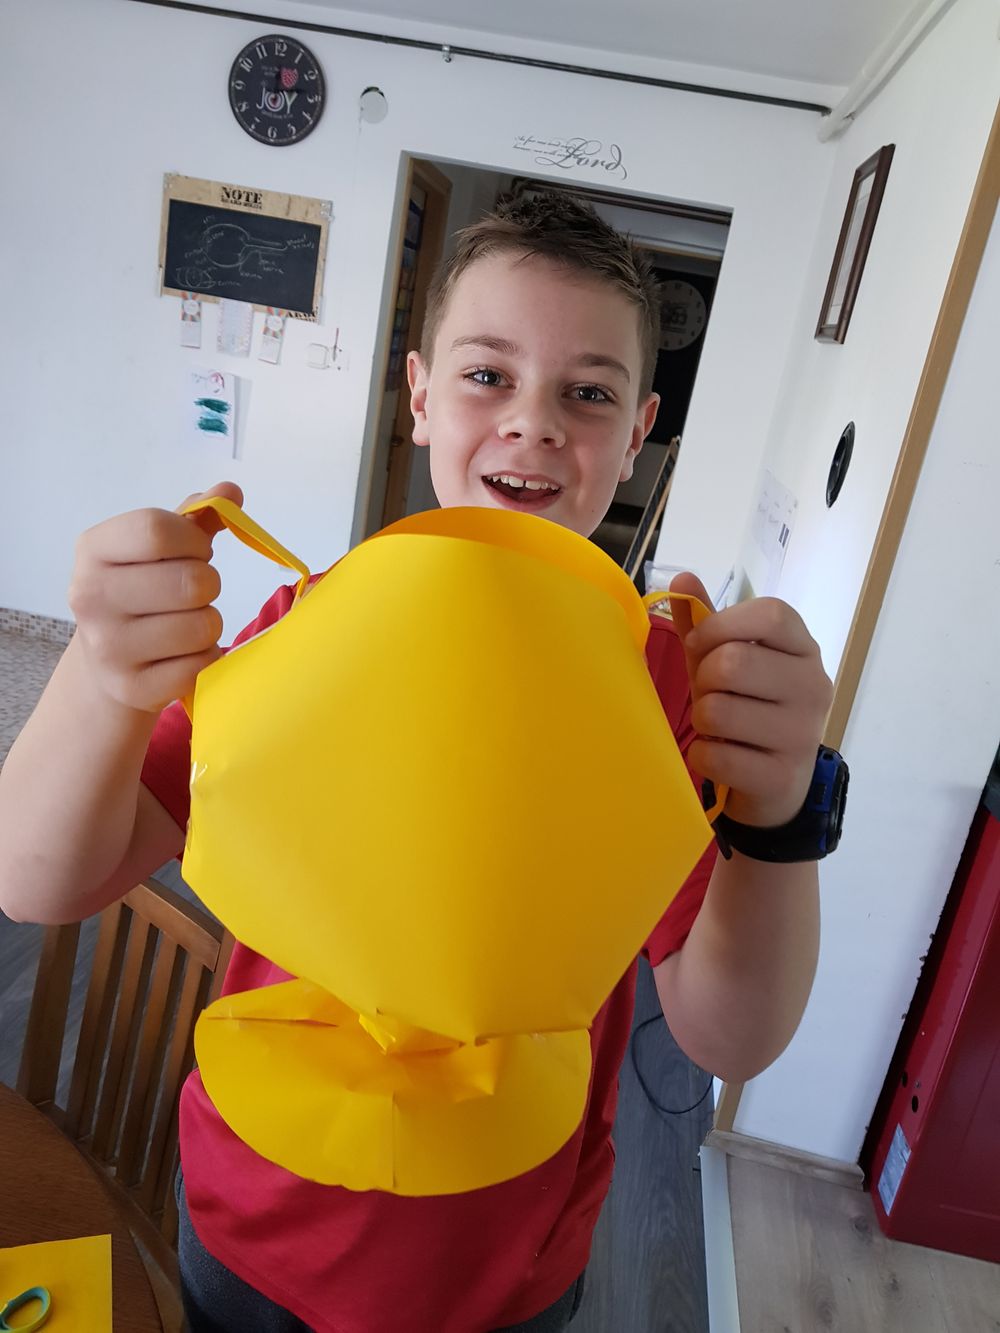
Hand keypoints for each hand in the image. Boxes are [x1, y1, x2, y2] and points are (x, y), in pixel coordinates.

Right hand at [68, 482, 242, 713]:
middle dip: (209, 585)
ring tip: (186, 622)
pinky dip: (204, 658)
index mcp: (93, 550)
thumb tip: (231, 491)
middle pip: (191, 581)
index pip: (158, 530)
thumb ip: (197, 517)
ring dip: (210, 623)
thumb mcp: (160, 548)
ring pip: (203, 626)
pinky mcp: (132, 689)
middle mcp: (90, 597)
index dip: (194, 540)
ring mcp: (108, 648)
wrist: (108, 662)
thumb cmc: (143, 590)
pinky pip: (201, 666)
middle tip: (194, 592)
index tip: (195, 550)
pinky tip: (181, 654)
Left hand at [668, 573, 832, 828]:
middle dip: (704, 680)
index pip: (771, 614)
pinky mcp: (782, 775)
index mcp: (803, 649)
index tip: (699, 644)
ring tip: (717, 728)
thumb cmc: (747, 709)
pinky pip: (715, 755)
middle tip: (711, 695)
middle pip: (733, 662)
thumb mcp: (726, 661)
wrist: (775, 784)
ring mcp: (803, 733)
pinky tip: (720, 756)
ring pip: (717, 711)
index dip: (721, 625)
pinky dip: (702, 757)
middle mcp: (814, 686)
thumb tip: (681, 577)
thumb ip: (705, 622)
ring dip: (702, 721)